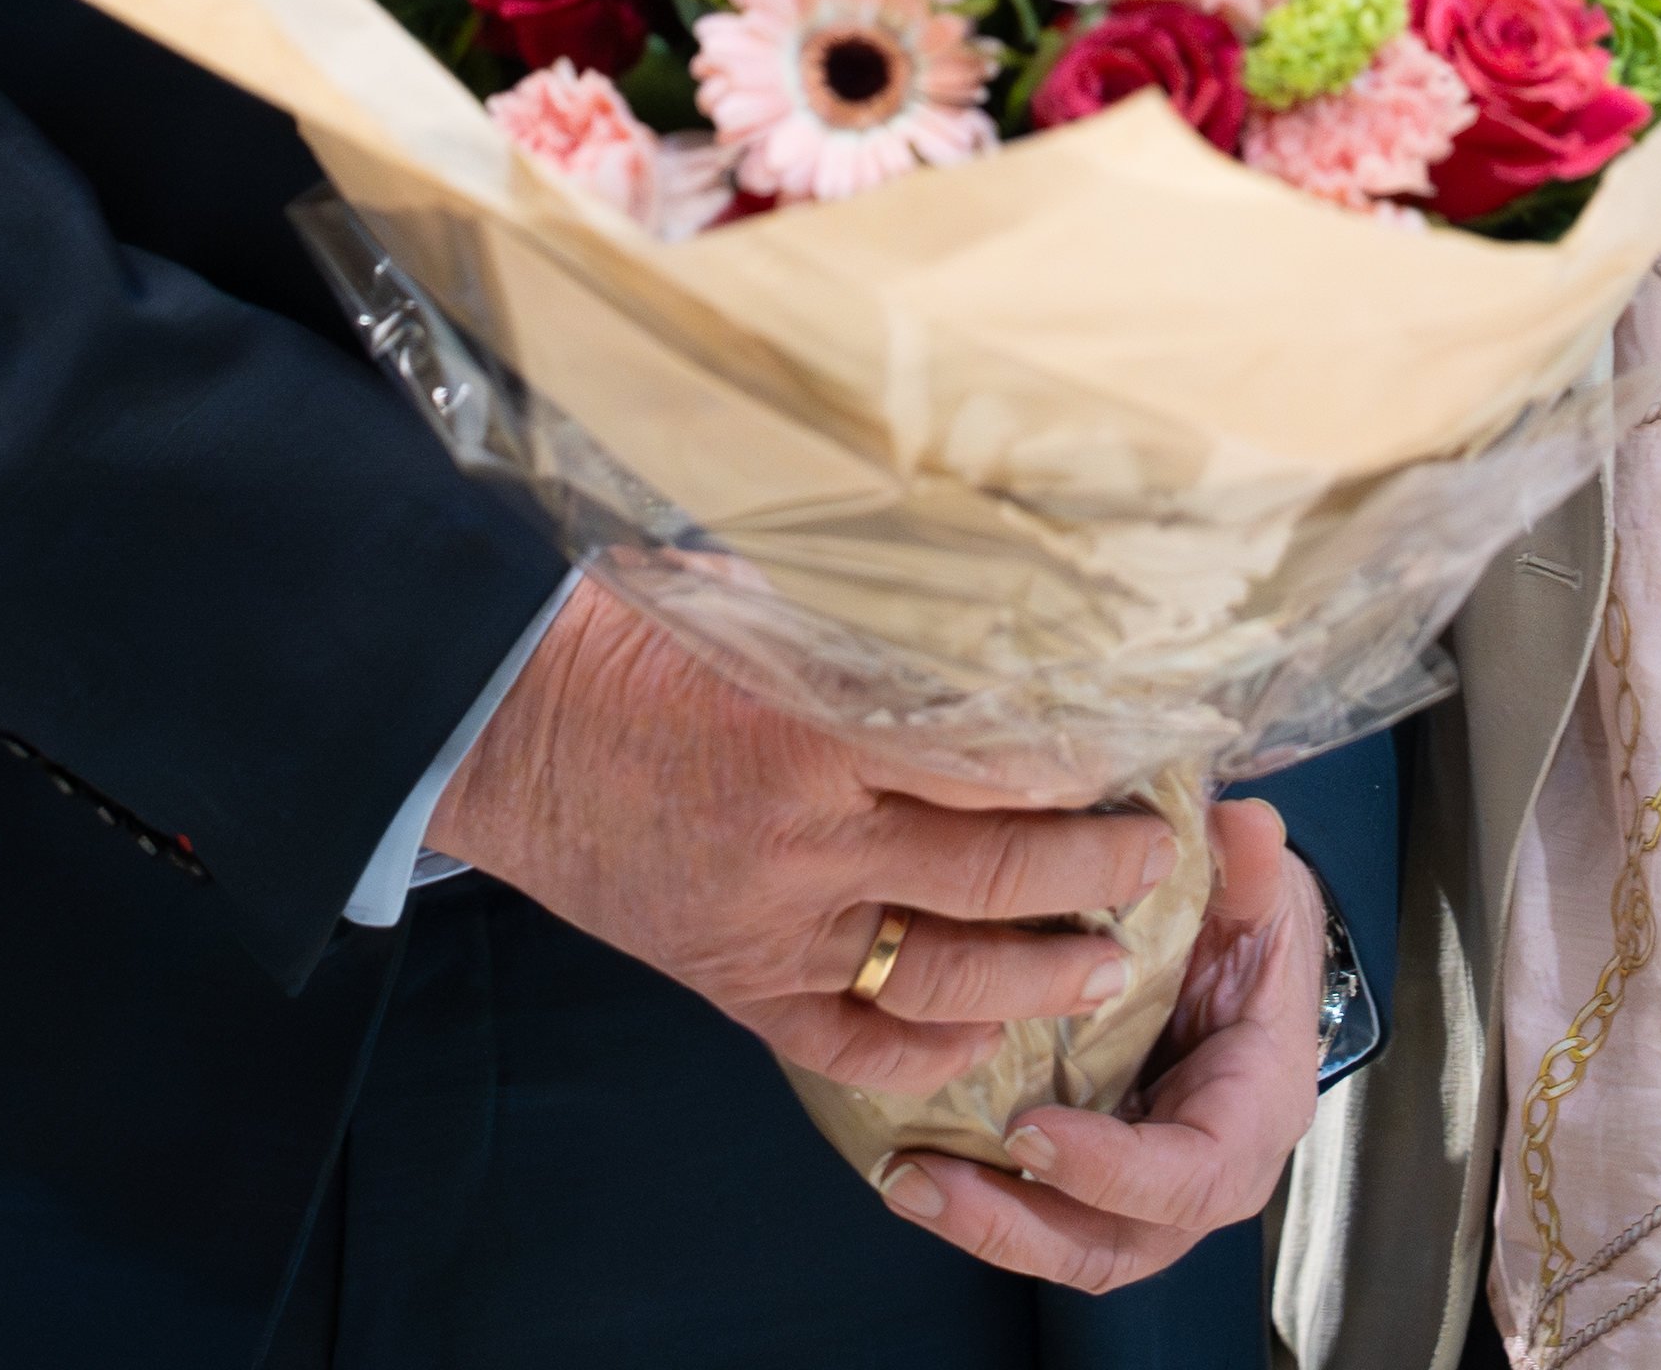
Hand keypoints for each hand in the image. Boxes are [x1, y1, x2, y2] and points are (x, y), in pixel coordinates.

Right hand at [424, 586, 1180, 1104]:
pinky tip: (986, 1040)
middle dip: (1098, 871)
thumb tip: (990, 624)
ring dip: (1041, 976)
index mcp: (820, 732)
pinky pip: (850, 1048)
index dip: (1085, 768)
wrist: (504, 726)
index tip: (1143, 755)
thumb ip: (872, 635)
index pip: (997, 763)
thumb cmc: (631, 643)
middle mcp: (809, 844)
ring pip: (942, 980)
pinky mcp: (736, 986)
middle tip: (1156, 856)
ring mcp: (774, 930)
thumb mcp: (761, 605)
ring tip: (1109, 963)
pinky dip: (927, 1055)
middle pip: (996, 874)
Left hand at [885, 795, 1324, 1294]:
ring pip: (1065, 1246)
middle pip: (1114, 1244)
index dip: (1112, 1169)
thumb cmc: (1251, 935)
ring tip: (903, 1180)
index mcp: (1254, 1110)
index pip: (1193, 1174)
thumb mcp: (1259, 894)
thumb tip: (1239, 822)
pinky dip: (974, 1202)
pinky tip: (904, 1163)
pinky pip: (1037, 1214)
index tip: (1031, 1130)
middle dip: (1018, 1226)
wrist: (1246, 964)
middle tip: (930, 1179)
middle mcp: (1200, 1173)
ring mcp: (1141, 1190)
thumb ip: (1249, 868)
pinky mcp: (1092, 1181)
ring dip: (980, 1225)